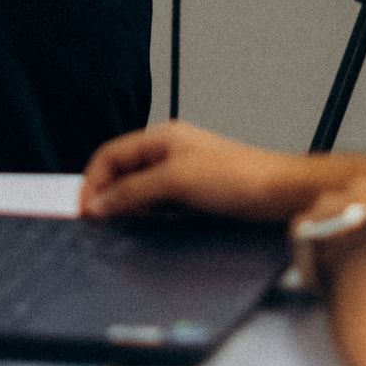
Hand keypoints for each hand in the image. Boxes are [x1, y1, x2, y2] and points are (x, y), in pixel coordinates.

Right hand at [80, 119, 313, 223]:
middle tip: (99, 221)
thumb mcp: (176, 181)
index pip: (110, 155)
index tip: (84, 208)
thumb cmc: (241, 176)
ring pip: (140, 191)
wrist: (281, 194)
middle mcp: (169, 153)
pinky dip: (150, 215)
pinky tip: (152, 226)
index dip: (92, 180)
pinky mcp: (195, 196)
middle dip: (108, 195)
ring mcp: (182, 175)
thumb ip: (133, 191)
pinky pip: (160, 205)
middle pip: (122, 173)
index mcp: (160, 138)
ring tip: (125, 224)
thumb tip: (100, 202)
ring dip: (130, 207)